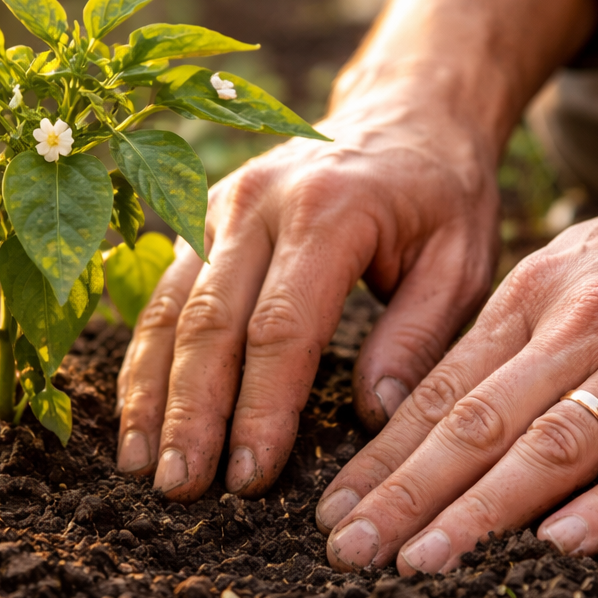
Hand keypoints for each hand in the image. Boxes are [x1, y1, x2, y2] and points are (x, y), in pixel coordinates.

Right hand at [114, 82, 499, 499]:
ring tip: (143, 465)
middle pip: (210, 322)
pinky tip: (137, 410)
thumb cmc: (440, 192)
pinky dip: (146, 355)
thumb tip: (375, 417)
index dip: (261, 407)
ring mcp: (219, 204)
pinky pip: (162, 292)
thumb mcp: (460, 260)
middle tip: (181, 487)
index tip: (250, 477)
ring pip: (171, 308)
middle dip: (192, 413)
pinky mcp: (200, 216)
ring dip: (152, 391)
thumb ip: (418, 336)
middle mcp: (259, 202)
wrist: (404, 109)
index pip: (282, 327)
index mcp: (331, 211)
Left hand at [320, 134, 597, 571]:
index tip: (337, 507)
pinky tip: (560, 546)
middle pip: (479, 423)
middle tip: (350, 550)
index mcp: (533, 298)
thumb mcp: (564, 272)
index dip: (384, 456)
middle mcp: (583, 327)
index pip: (442, 391)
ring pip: (556, 443)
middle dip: (407, 492)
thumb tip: (431, 415)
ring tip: (422, 560)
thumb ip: (505, 341)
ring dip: (483, 508)